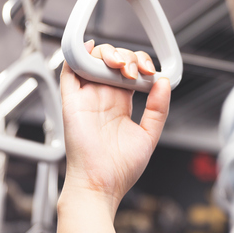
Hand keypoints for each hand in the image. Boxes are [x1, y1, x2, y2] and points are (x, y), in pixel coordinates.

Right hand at [59, 41, 169, 213]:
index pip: (129, 71)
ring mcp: (86, 98)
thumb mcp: (149, 134)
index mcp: (120, 104)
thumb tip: (164, 82)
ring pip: (92, 61)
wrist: (101, 184)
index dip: (140, 64)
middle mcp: (102, 98)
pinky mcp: (72, 101)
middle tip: (136, 71)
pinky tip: (90, 48)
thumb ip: (158, 109)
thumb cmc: (121, 168)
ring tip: (121, 66)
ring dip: (108, 53)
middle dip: (128, 57)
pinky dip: (77, 55)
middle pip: (112, 61)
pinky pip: (69, 72)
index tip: (151, 72)